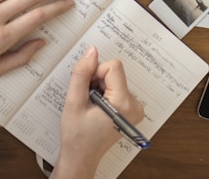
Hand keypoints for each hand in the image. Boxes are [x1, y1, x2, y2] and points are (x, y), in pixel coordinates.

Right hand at [51, 46, 143, 178]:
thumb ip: (82, 74)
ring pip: (114, 78)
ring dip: (99, 86)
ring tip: (91, 106)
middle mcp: (135, 105)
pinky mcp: (131, 108)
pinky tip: (97, 107)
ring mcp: (135, 107)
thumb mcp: (74, 102)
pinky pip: (117, 86)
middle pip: (114, 72)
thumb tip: (92, 51)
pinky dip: (104, 92)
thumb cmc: (77, 136)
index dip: (95, 73)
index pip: (113, 67)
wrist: (81, 158)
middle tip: (87, 100)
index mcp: (124, 103)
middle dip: (97, 80)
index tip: (87, 89)